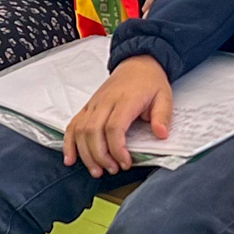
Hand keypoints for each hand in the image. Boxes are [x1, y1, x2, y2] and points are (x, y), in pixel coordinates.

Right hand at [63, 54, 172, 174]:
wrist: (137, 63)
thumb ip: (163, 116)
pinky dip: (69, 143)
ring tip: (96, 170)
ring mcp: (94, 104)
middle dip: (100, 156)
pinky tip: (71, 158)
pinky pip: (73, 125)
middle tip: (112, 169)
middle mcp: (105, 102)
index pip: (114, 127)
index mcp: (125, 100)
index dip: (117, 149)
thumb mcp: (164, 96)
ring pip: (80, 131)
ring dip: (85, 154)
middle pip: (93, 132)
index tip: (126, 162)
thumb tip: (161, 134)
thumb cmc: (150, 81)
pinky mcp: (87, 107)